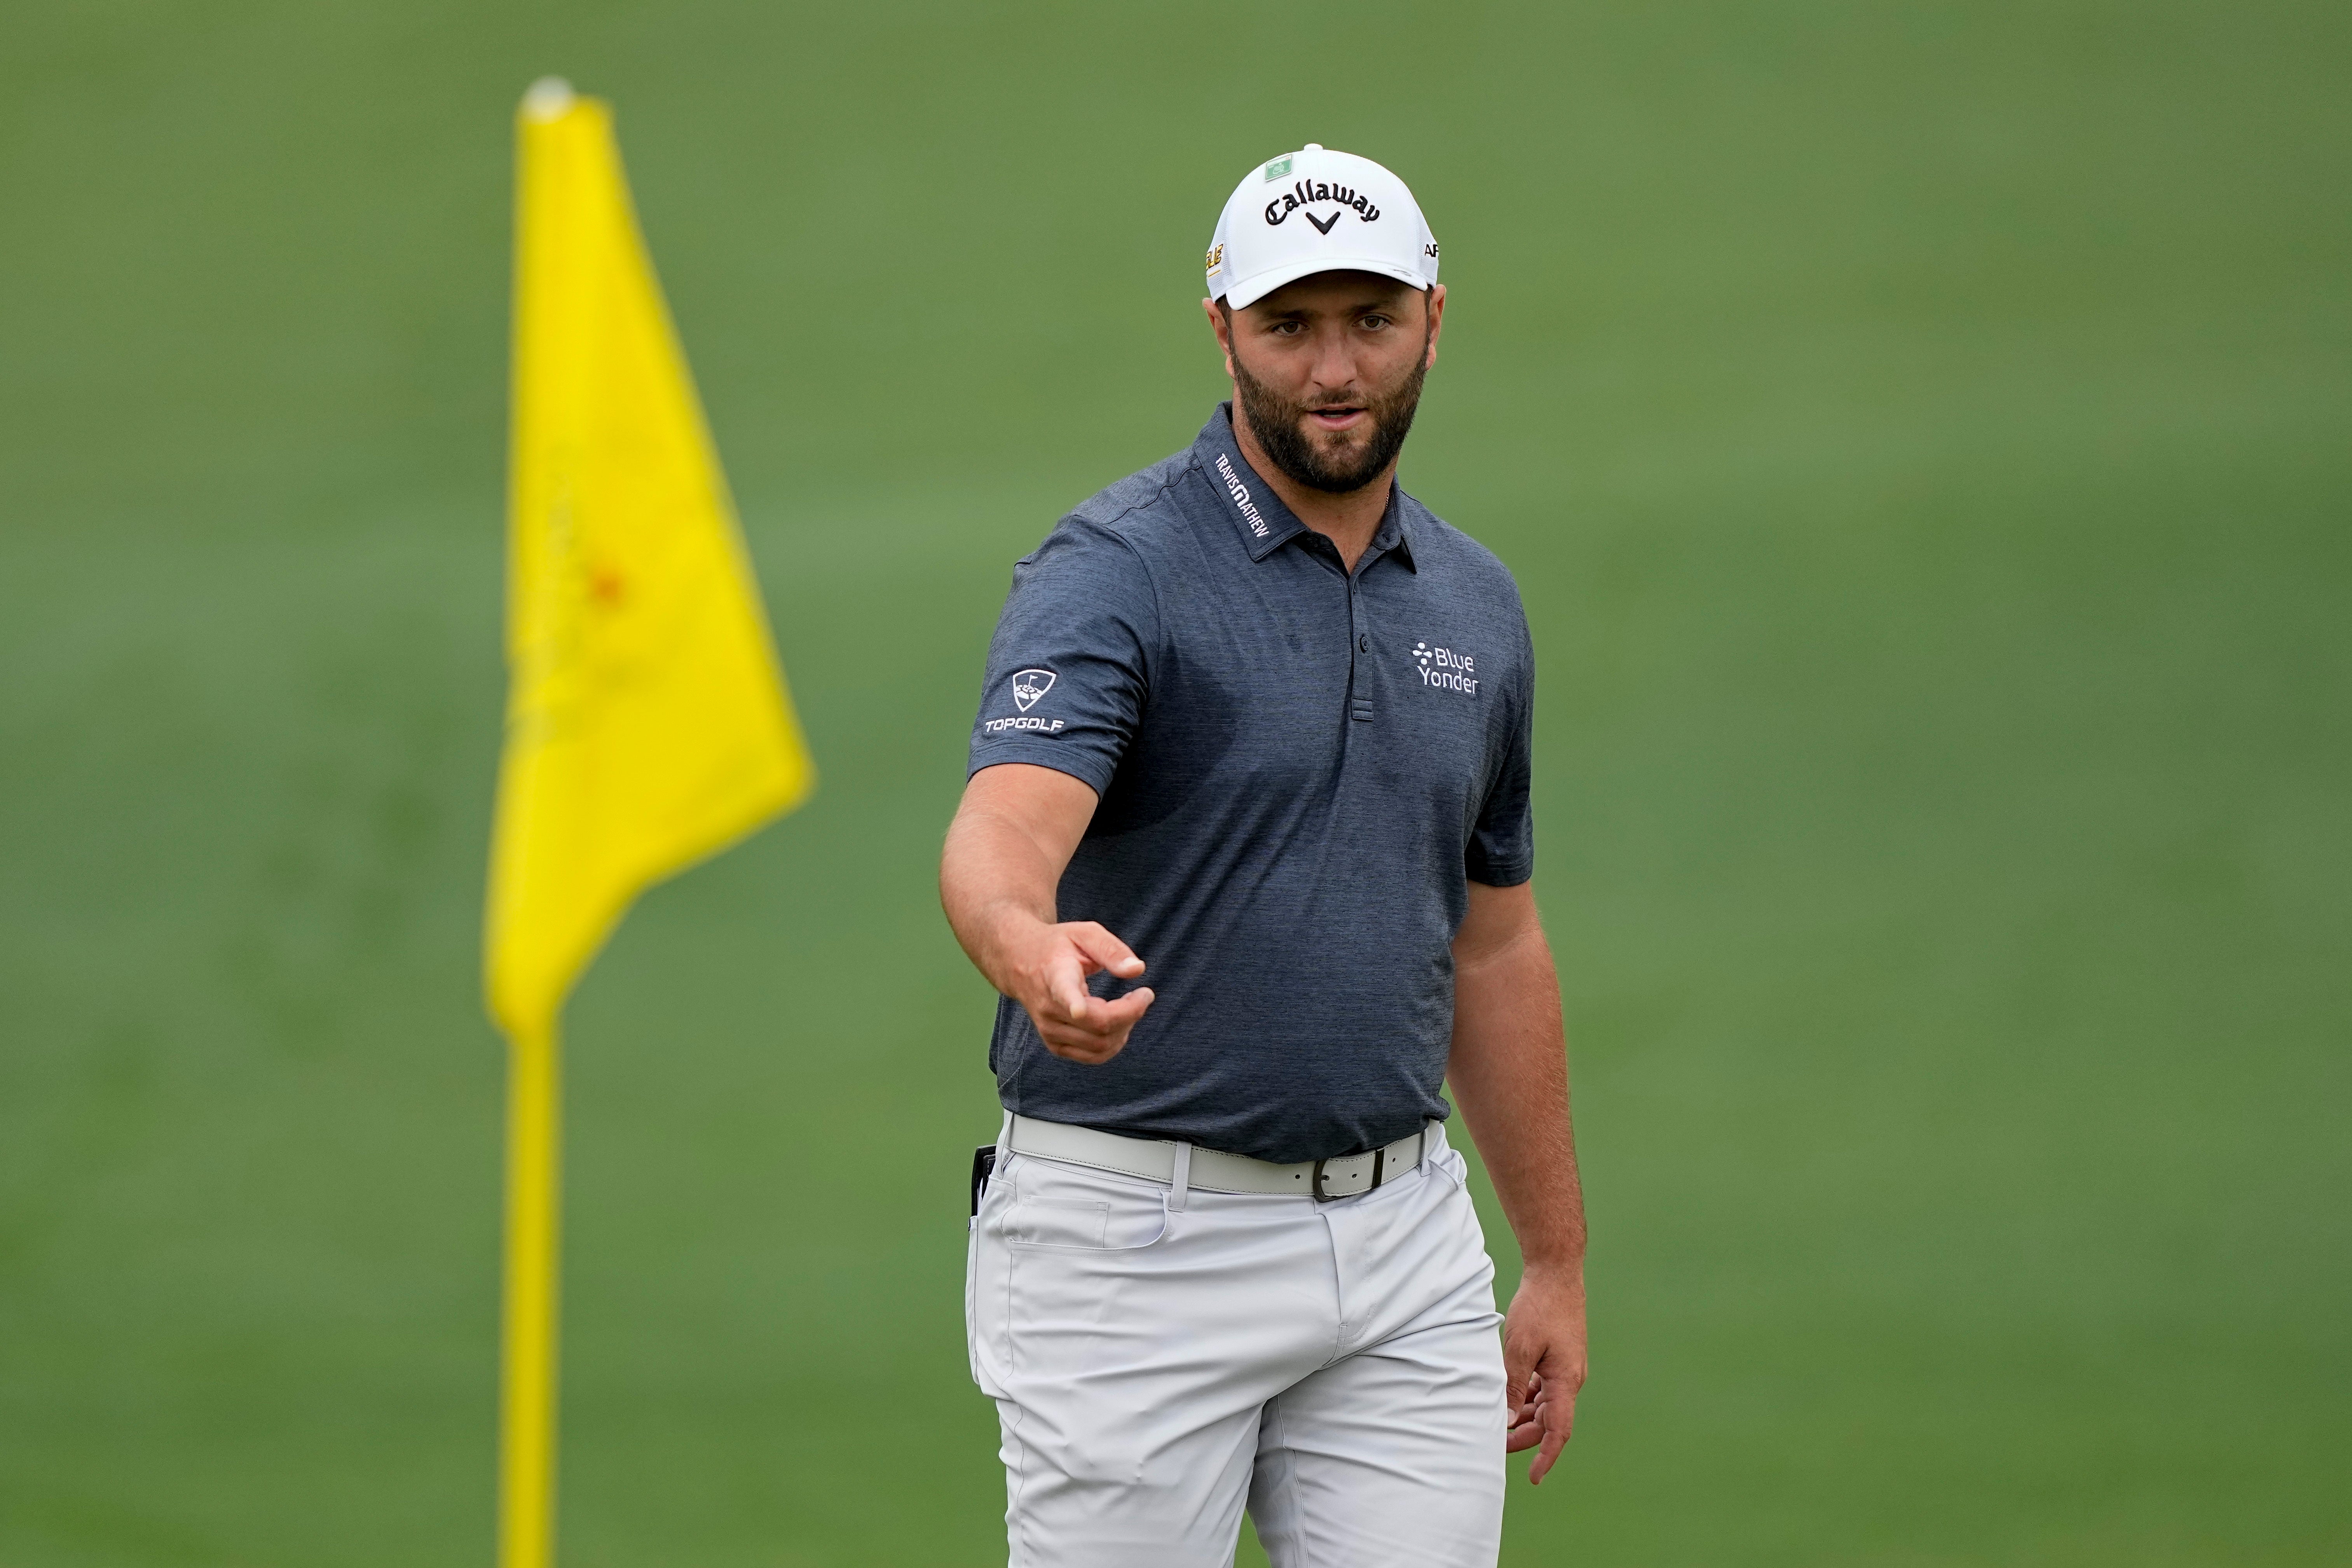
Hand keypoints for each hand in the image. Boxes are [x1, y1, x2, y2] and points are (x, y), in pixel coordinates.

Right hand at [1006, 919, 1154, 1064]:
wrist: (1021, 963)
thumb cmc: (1060, 946)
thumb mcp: (1085, 933)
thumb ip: (1111, 950)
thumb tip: (1137, 970)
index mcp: (1055, 975)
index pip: (1064, 993)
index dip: (1073, 1003)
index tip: (1079, 1009)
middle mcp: (1048, 1007)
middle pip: (1099, 1025)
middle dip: (1132, 1013)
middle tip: (1144, 994)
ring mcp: (1049, 1030)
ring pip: (1100, 1045)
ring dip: (1126, 1028)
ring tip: (1130, 1005)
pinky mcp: (1055, 1045)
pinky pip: (1094, 1056)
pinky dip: (1114, 1043)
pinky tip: (1118, 1023)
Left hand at [1502, 1263, 1586, 1483]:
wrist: (1556, 1274)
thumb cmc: (1539, 1308)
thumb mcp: (1519, 1349)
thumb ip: (1512, 1387)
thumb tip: (1505, 1422)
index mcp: (1566, 1381)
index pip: (1558, 1431)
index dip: (1546, 1456)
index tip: (1534, 1477)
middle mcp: (1570, 1379)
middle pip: (1549, 1421)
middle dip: (1525, 1437)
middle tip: (1496, 1445)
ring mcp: (1564, 1368)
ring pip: (1545, 1404)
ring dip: (1524, 1417)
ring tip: (1497, 1422)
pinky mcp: (1557, 1357)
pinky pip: (1543, 1387)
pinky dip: (1527, 1396)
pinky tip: (1508, 1396)